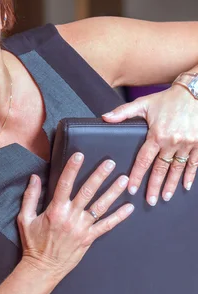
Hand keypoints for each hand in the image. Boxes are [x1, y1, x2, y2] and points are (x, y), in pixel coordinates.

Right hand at [17, 153, 133, 282]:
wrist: (42, 268)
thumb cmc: (33, 243)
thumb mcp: (25, 218)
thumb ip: (30, 196)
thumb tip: (34, 177)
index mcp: (55, 210)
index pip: (64, 184)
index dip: (72, 169)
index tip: (79, 155)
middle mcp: (71, 217)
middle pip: (87, 192)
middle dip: (99, 176)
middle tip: (110, 163)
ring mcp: (82, 228)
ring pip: (100, 207)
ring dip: (113, 192)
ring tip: (124, 179)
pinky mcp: (89, 238)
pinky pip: (107, 226)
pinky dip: (119, 217)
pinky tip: (129, 208)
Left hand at [102, 86, 197, 204]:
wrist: (194, 93)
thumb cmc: (167, 99)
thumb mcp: (143, 103)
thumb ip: (123, 112)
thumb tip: (105, 118)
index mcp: (156, 134)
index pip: (144, 160)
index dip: (137, 175)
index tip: (131, 188)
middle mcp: (172, 142)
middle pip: (160, 169)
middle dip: (154, 187)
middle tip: (150, 201)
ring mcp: (187, 144)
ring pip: (177, 169)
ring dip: (171, 185)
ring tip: (165, 197)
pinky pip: (194, 164)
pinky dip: (189, 176)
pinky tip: (185, 186)